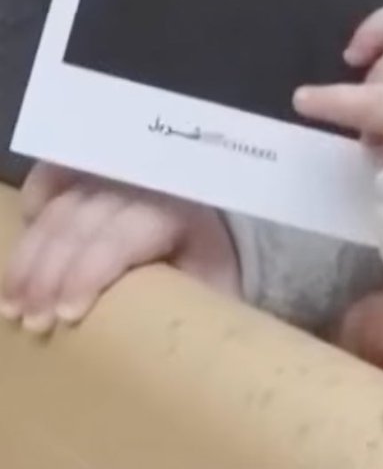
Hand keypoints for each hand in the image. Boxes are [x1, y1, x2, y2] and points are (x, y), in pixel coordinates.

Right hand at [0, 162, 241, 333]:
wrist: (211, 230)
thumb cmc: (209, 271)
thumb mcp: (214, 292)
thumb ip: (197, 312)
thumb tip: (175, 358)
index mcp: (181, 212)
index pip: (128, 233)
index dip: (92, 270)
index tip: (68, 316)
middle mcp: (146, 184)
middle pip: (84, 220)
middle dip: (51, 273)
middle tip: (32, 322)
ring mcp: (116, 174)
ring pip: (61, 206)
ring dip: (30, 256)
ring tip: (13, 304)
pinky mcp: (93, 172)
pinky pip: (55, 175)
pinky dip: (35, 201)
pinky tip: (24, 237)